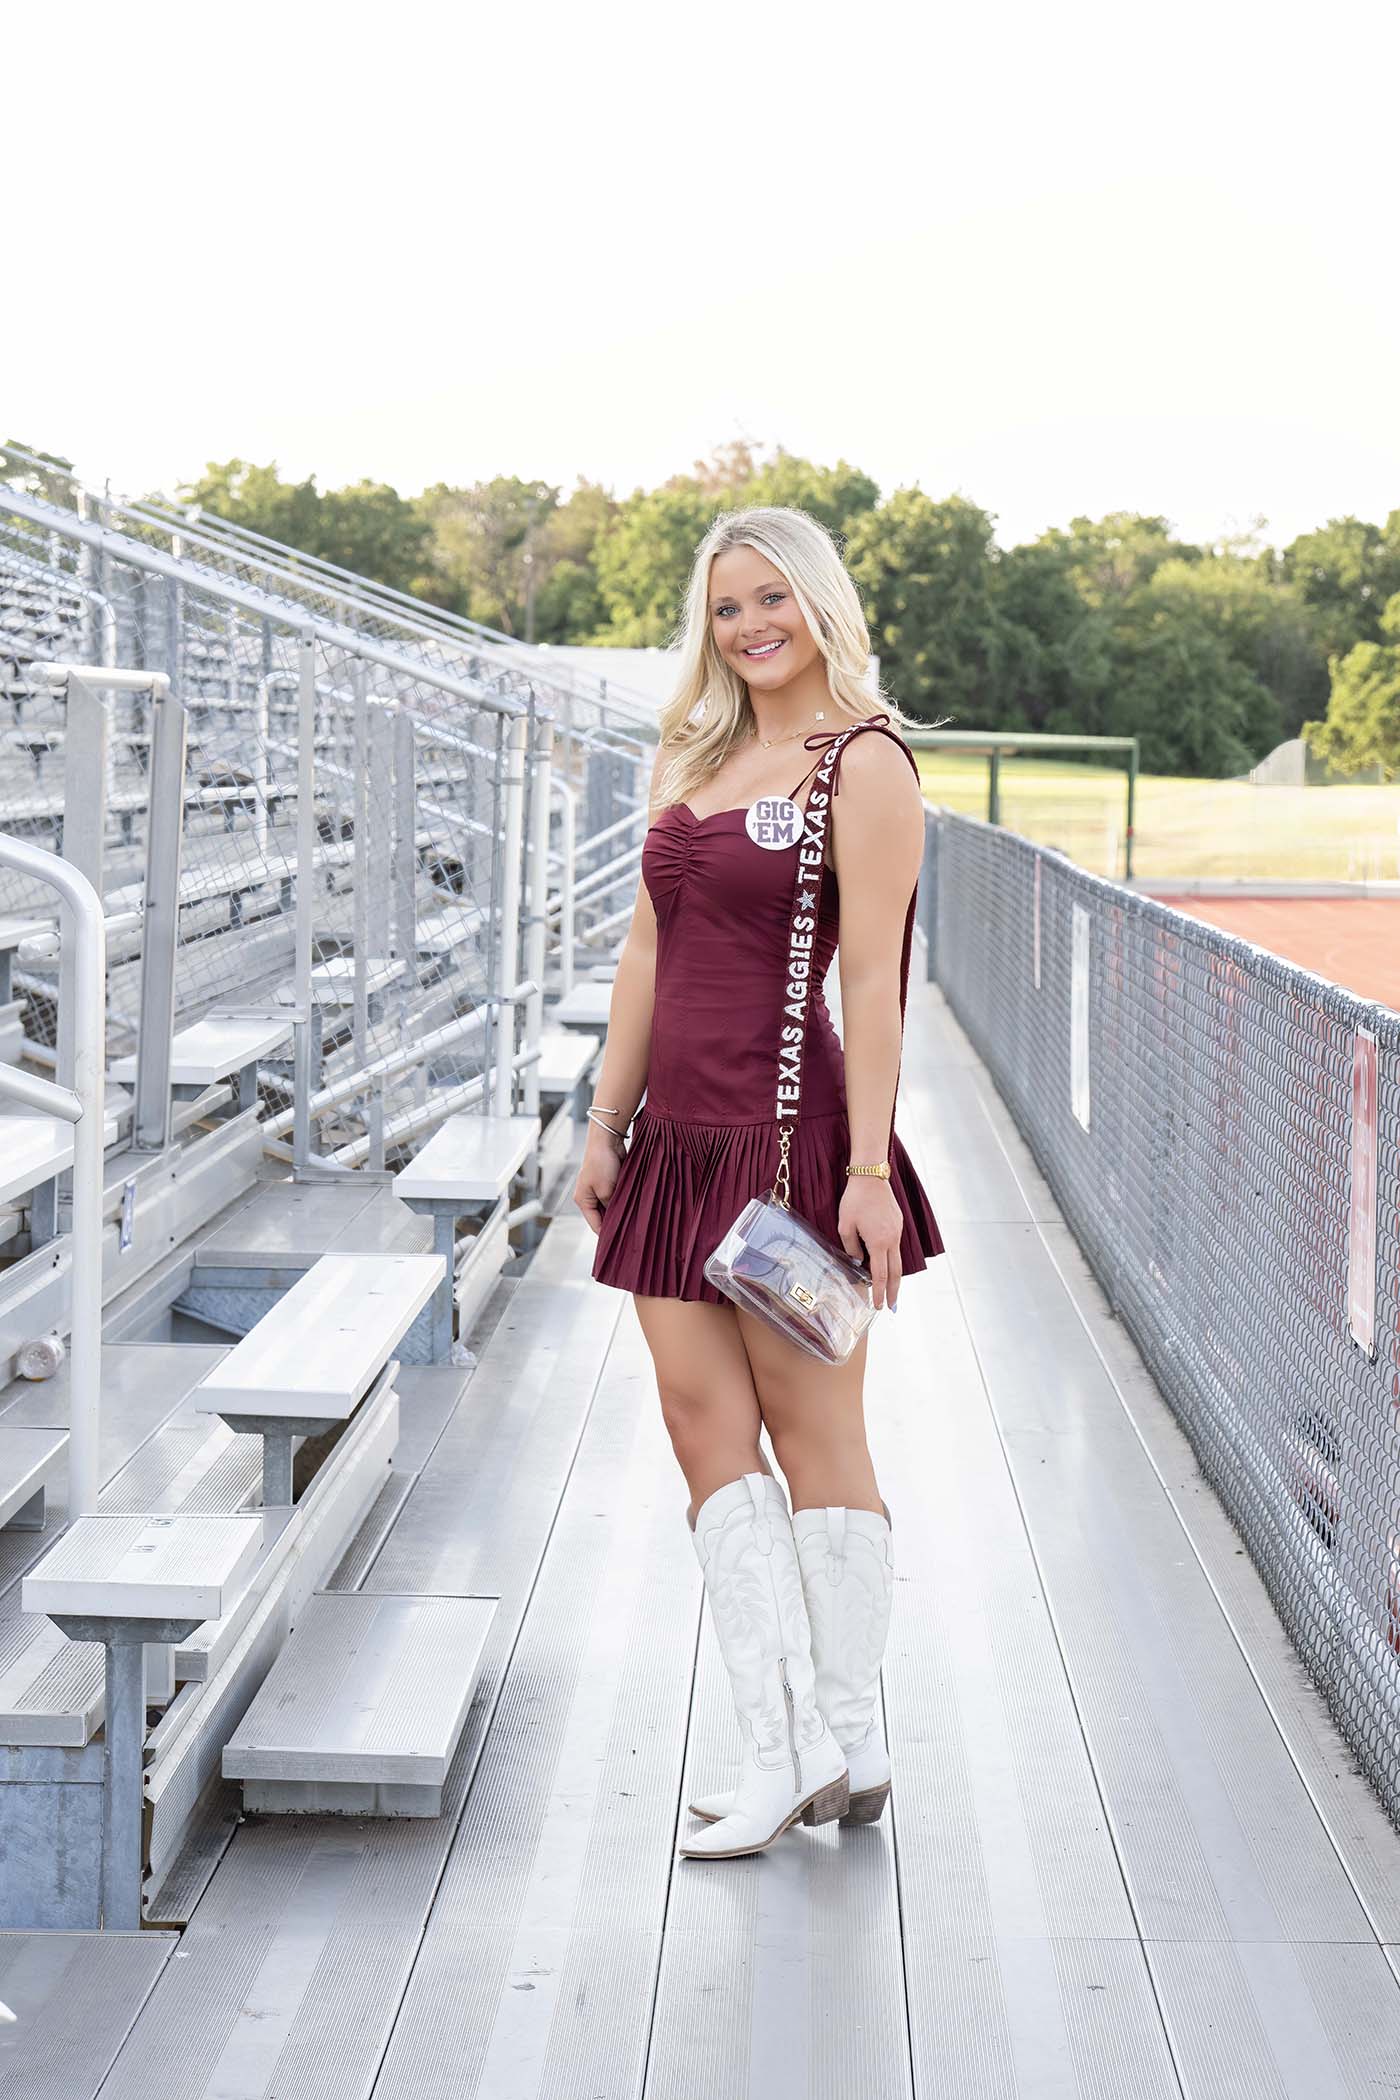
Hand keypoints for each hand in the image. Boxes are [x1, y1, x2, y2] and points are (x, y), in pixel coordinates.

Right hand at [572, 1129, 625, 1235]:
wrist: (608, 1140)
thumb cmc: (602, 1163)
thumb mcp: (607, 1190)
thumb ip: (611, 1207)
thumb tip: (618, 1218)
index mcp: (583, 1200)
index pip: (595, 1224)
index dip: (607, 1233)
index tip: (621, 1242)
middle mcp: (589, 1196)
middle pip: (602, 1216)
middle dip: (615, 1222)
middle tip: (630, 1232)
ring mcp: (599, 1189)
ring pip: (611, 1206)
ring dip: (620, 1210)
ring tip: (633, 1220)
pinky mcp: (609, 1182)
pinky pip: (617, 1196)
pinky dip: (623, 1200)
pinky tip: (634, 1206)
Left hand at [837, 1177, 902, 1310]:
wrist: (870, 1176)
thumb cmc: (854, 1199)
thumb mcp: (845, 1225)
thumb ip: (851, 1247)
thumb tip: (859, 1261)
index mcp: (879, 1242)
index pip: (880, 1275)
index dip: (879, 1292)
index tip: (879, 1306)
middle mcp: (892, 1239)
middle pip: (895, 1272)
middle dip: (893, 1292)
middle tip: (892, 1307)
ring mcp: (897, 1231)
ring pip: (897, 1259)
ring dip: (894, 1276)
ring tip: (890, 1290)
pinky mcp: (898, 1223)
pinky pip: (895, 1246)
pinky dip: (892, 1259)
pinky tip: (886, 1263)